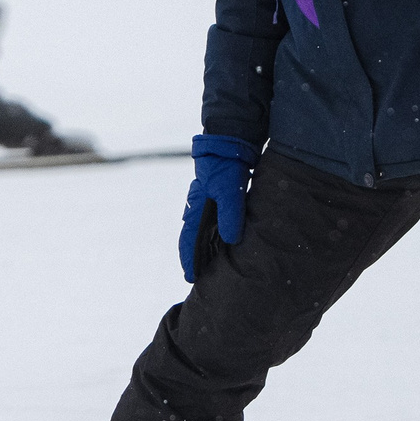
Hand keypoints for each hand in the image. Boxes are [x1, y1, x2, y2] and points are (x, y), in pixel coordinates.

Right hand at [178, 134, 257, 282]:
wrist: (229, 143)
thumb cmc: (226, 167)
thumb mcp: (230, 191)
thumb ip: (230, 214)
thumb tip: (230, 240)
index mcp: (196, 209)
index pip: (189, 241)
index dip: (190, 260)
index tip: (190, 278)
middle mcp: (196, 208)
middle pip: (192, 239)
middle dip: (194, 258)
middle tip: (198, 278)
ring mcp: (205, 203)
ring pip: (202, 232)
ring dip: (204, 248)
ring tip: (209, 266)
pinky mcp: (217, 198)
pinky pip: (212, 223)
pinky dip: (214, 236)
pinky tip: (222, 243)